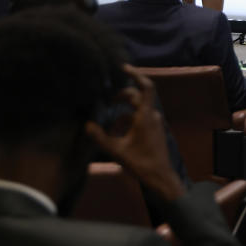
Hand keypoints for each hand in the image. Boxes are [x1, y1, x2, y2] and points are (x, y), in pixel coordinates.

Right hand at [84, 66, 184, 201]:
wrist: (159, 177)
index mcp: (146, 116)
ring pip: (138, 108)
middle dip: (121, 95)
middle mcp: (152, 116)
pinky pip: (140, 118)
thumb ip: (100, 137)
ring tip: (106, 115)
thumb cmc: (140, 163)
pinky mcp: (154, 130)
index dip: (136, 74)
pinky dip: (128, 119)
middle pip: (137, 97)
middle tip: (105, 98)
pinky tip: (115, 129)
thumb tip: (86, 124)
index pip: (146, 87)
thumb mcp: (116, 150)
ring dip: (123, 109)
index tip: (122, 68)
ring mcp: (155, 123)